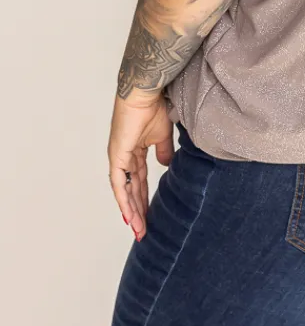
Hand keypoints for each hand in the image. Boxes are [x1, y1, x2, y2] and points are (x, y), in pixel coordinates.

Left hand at [107, 91, 174, 239]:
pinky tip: (128, 216)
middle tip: (143, 231)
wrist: (145, 94)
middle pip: (131, 190)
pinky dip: (123, 200)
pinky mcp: (116, 157)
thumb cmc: (153, 108)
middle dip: (138, 211)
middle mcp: (124, 158)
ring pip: (125, 191)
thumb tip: (165, 166)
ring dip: (131, 211)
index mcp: (135, 152)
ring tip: (138, 230)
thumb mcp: (162, 136)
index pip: (139, 181)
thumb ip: (162, 152)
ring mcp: (118, 158)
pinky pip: (119, 184)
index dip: (144, 198)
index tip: (150, 216)